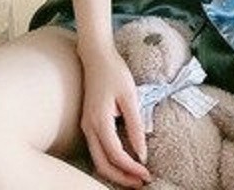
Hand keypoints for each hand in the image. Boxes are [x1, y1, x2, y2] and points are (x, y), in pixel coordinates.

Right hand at [80, 47, 149, 187]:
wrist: (96, 56)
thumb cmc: (115, 72)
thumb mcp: (130, 96)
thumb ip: (135, 124)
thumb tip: (142, 152)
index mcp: (99, 121)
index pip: (115, 154)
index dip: (131, 168)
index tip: (147, 173)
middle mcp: (88, 127)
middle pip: (102, 164)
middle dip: (121, 177)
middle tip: (142, 182)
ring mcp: (86, 126)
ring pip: (97, 159)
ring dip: (115, 172)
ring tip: (135, 176)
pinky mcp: (88, 123)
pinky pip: (97, 150)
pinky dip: (110, 161)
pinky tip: (124, 161)